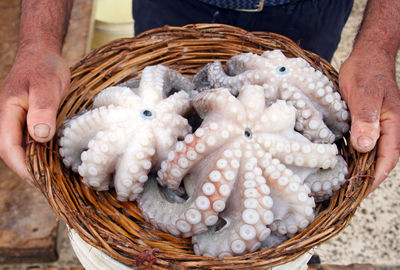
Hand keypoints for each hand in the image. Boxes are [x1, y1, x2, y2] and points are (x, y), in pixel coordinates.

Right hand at [0, 43, 69, 183]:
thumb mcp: (45, 85)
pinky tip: (56, 161)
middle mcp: (9, 120)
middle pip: (13, 153)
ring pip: (23, 149)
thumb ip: (42, 109)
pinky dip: (42, 153)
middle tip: (50, 187)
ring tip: (54, 179)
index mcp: (6, 113)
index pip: (8, 148)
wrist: (43, 54)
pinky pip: (32, 142)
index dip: (22, 167)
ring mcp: (19, 121)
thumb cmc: (43, 67)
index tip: (39, 182)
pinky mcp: (30, 121)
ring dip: (36, 164)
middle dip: (29, 171)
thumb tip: (40, 136)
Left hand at [339, 46, 399, 191]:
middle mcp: (388, 129)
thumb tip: (365, 147)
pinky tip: (341, 162)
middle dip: (366, 178)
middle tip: (347, 194)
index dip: (375, 177)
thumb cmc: (367, 73)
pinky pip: (363, 143)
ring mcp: (378, 126)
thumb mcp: (364, 95)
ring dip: (360, 168)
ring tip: (343, 183)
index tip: (360, 192)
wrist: (368, 56)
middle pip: (380, 160)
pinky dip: (354, 155)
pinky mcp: (367, 122)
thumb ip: (366, 120)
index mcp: (393, 126)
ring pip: (371, 154)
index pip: (387, 159)